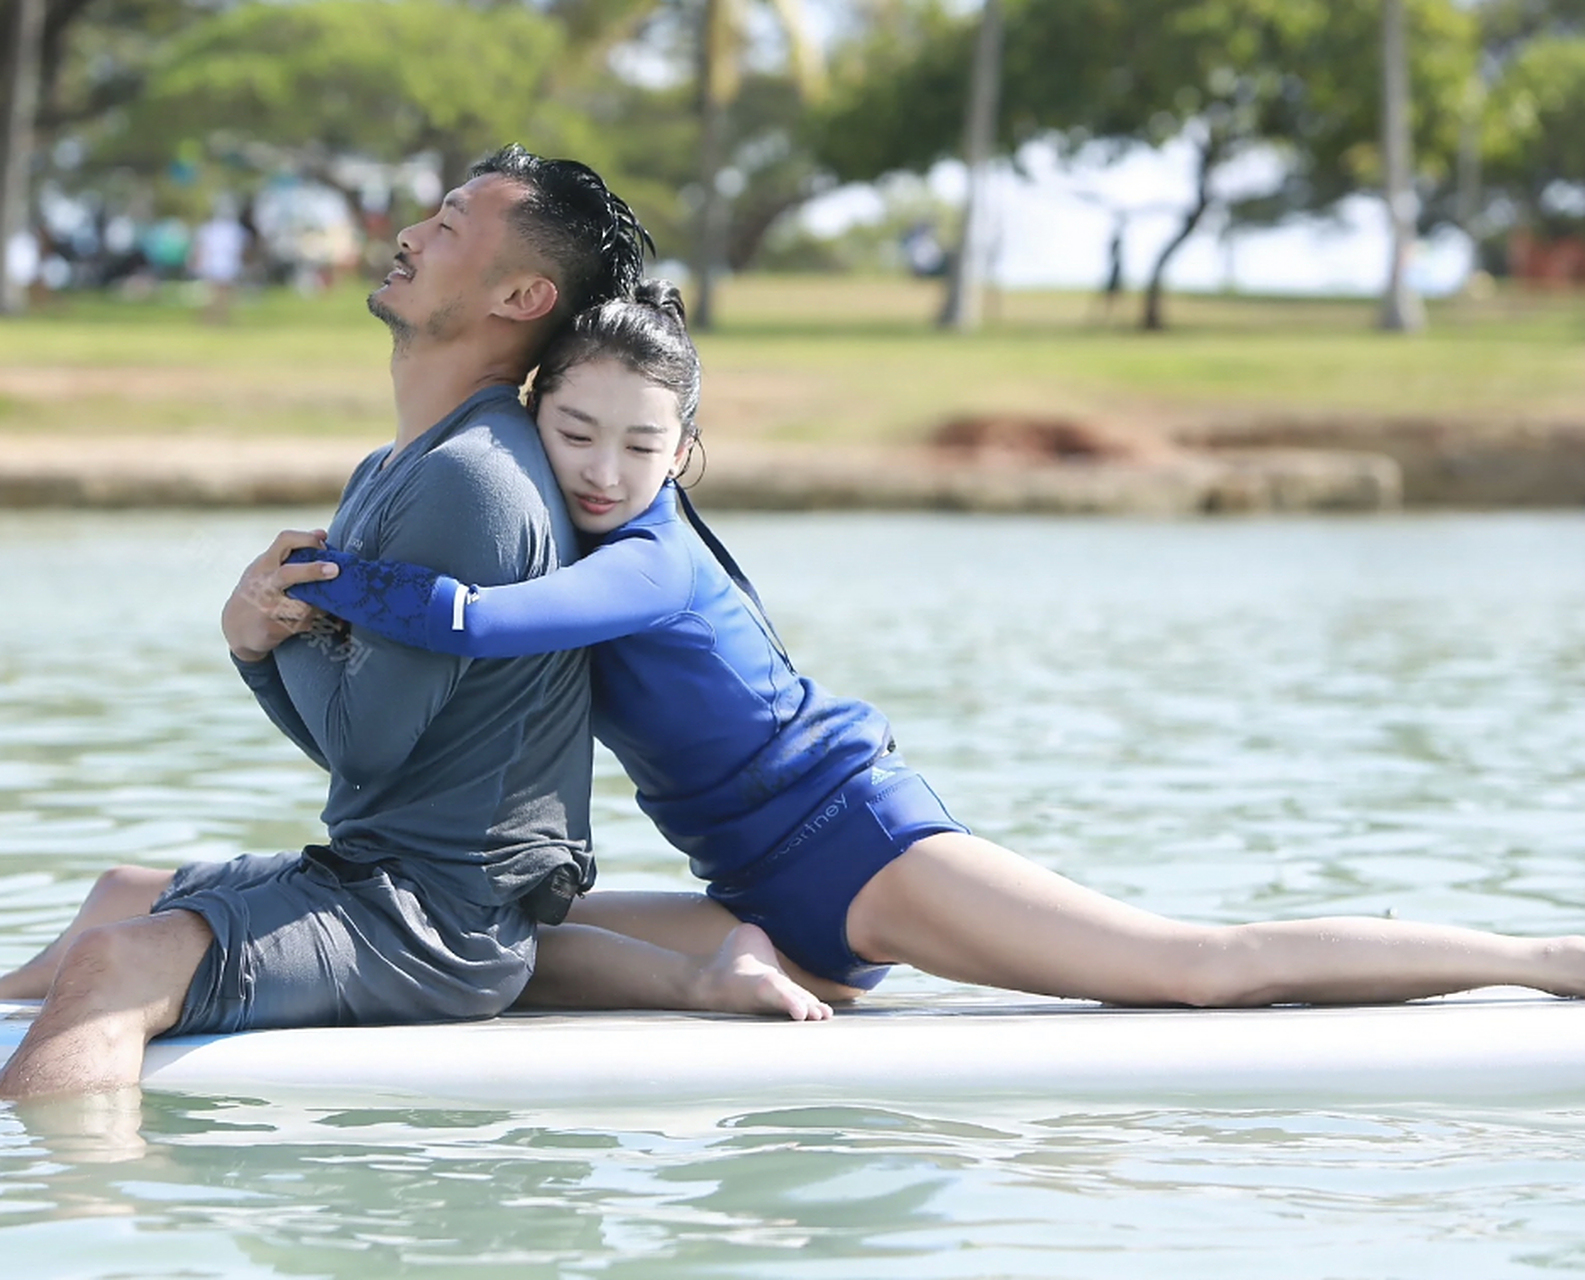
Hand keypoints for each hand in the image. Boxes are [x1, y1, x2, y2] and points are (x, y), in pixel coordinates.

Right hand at [221, 528, 339, 662]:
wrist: (235, 627)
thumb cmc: (258, 590)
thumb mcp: (267, 568)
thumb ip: (291, 553)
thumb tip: (322, 533)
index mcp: (265, 564)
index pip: (284, 541)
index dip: (307, 538)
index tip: (323, 542)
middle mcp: (264, 584)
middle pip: (289, 574)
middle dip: (313, 570)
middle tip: (335, 570)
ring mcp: (267, 608)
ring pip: (303, 606)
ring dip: (318, 606)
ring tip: (321, 605)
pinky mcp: (274, 629)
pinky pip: (303, 624)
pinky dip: (311, 621)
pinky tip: (308, 620)